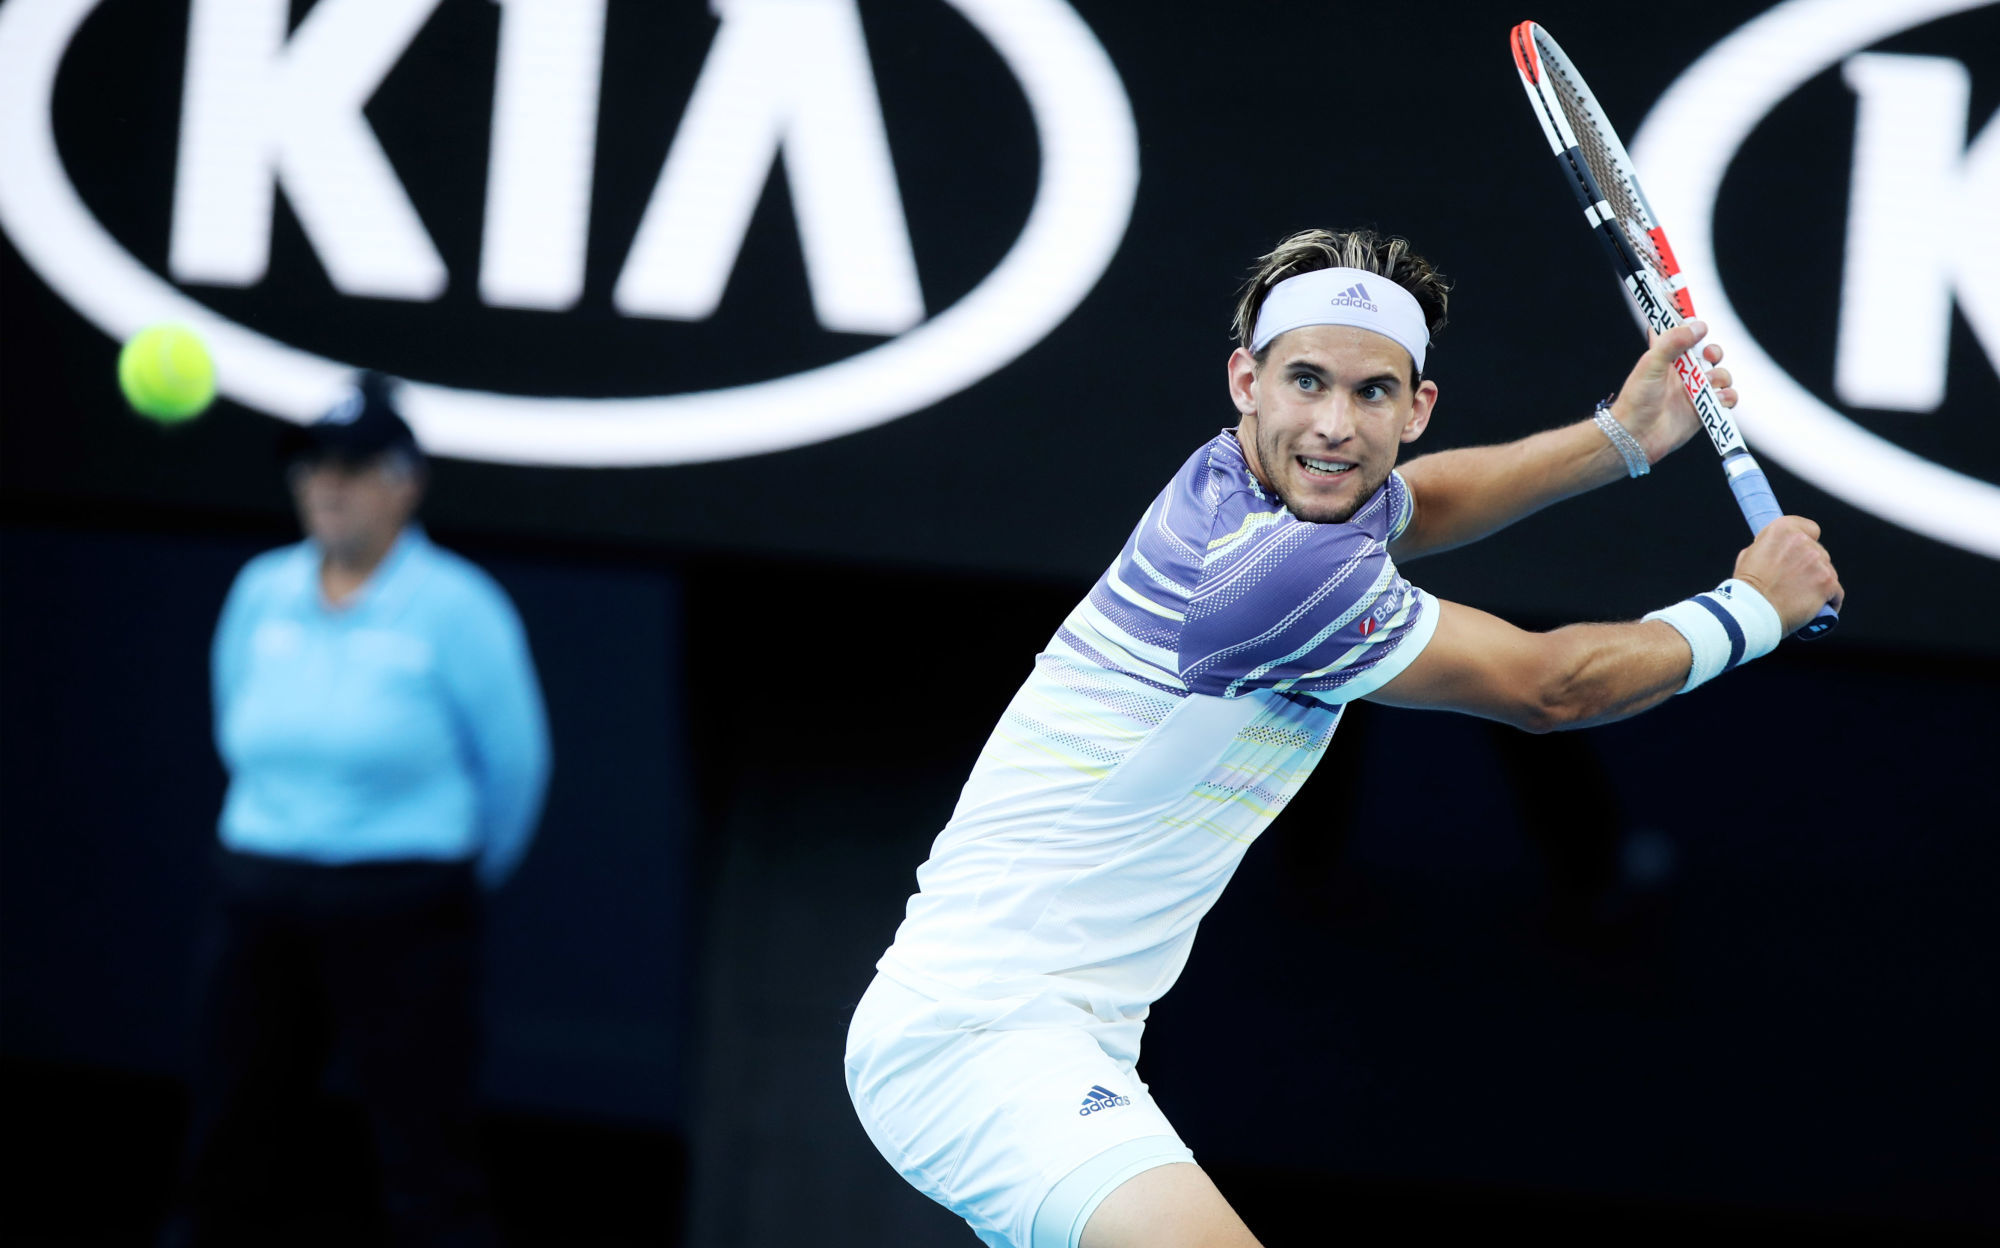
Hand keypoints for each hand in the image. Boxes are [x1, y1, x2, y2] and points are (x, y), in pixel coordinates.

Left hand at [1609, 320, 1736, 465]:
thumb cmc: (1636, 400)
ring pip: (1722, 374)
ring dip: (1720, 376)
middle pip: (1709, 351)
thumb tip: (1698, 325)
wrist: (1635, 436)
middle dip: (1714, 350)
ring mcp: (1694, 390)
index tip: (1696, 315)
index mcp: (1667, 356)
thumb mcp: (1650, 364)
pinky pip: (1727, 398)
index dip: (1690, 322)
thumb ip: (1672, 342)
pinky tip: (1715, 400)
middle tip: (1708, 354)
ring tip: (1706, 384)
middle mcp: (1682, 371)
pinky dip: (1727, 397)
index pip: (1681, 332)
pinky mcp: (1704, 410)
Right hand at [1733, 516, 1843, 633]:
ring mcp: (1819, 562)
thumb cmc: (1747, 589)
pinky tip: (1818, 607)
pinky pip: (1836, 591)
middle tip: (1793, 581)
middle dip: (1809, 565)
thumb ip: (1769, 547)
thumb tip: (1778, 550)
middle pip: (1819, 552)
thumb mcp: (1748, 556)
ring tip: (1801, 597)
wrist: (1754, 612)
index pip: (1810, 529)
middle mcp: (1803, 542)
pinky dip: (1829, 599)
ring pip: (1828, 571)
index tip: (1800, 552)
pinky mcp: (1829, 583)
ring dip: (1818, 582)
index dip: (1806, 541)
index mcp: (1782, 530)